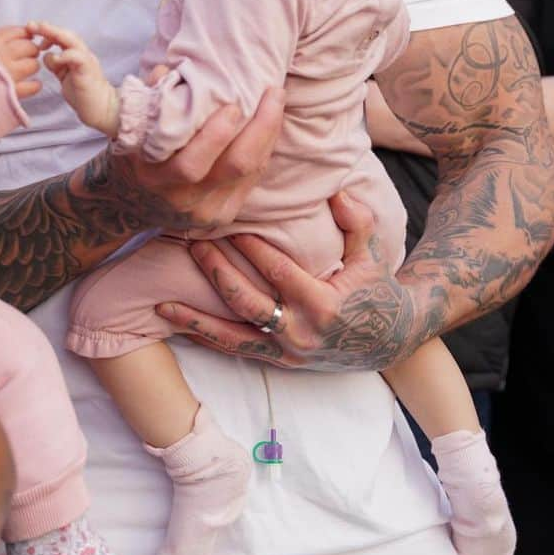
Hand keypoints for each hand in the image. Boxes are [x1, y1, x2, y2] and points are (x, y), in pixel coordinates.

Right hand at [0, 25, 41, 99]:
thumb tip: (17, 33)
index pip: (20, 32)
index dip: (25, 36)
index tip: (25, 40)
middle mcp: (2, 55)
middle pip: (30, 47)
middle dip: (30, 51)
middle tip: (25, 56)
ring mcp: (8, 74)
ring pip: (34, 65)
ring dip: (32, 66)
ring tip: (25, 70)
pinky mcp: (11, 93)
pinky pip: (34, 86)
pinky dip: (35, 85)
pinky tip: (30, 84)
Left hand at [30, 20, 119, 135]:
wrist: (101, 109)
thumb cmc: (83, 93)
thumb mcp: (64, 76)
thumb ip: (57, 65)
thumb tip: (46, 56)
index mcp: (76, 54)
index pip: (61, 37)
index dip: (46, 31)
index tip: (29, 30)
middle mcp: (82, 54)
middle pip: (65, 34)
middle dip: (47, 28)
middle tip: (30, 25)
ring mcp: (86, 60)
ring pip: (72, 41)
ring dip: (55, 34)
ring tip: (41, 29)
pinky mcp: (88, 70)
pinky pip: (77, 57)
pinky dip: (66, 55)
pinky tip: (55, 58)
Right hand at [118, 81, 284, 230]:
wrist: (131, 202)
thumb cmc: (134, 154)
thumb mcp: (130, 129)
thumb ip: (147, 101)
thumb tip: (165, 70)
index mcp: (155, 177)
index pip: (192, 164)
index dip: (217, 136)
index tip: (233, 104)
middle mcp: (182, 199)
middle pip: (233, 167)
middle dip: (259, 129)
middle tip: (272, 95)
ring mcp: (205, 211)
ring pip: (249, 172)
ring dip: (269, 135)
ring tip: (276, 101)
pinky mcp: (224, 214)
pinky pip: (253, 179)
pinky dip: (264, 149)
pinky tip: (269, 125)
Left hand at [157, 190, 415, 369]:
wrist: (390, 342)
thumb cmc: (377, 291)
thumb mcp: (373, 256)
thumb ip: (357, 223)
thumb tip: (337, 192)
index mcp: (322, 304)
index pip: (277, 271)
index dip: (251, 247)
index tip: (228, 222)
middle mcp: (300, 333)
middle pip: (246, 300)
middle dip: (216, 271)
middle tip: (191, 243)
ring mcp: (287, 352)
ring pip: (232, 336)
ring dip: (196, 319)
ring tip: (163, 303)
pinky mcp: (280, 362)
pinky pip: (237, 351)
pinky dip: (207, 340)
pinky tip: (181, 328)